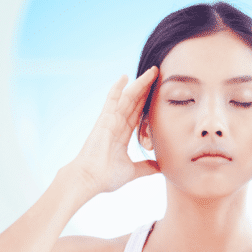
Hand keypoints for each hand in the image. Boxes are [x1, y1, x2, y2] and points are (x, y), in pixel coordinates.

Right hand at [71, 66, 159, 193]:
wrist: (90, 179)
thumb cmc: (106, 177)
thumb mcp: (132, 171)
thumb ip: (146, 167)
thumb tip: (161, 167)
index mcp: (122, 135)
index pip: (138, 114)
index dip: (147, 103)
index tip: (158, 92)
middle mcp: (116, 125)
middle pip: (135, 102)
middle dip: (146, 89)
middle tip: (158, 74)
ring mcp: (110, 121)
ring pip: (128, 98)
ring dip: (139, 84)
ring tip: (151, 71)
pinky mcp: (104, 120)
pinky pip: (111, 100)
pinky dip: (117, 88)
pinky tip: (124, 77)